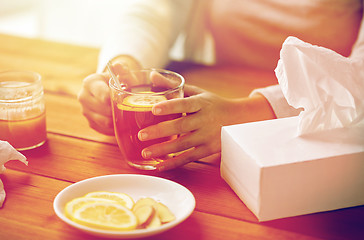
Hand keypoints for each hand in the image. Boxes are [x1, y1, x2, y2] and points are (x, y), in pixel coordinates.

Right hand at [78, 55, 141, 134]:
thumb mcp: (122, 73)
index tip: (124, 99)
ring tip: (125, 114)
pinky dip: (115, 127)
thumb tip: (119, 67)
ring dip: (117, 120)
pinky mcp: (90, 123)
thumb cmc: (119, 80)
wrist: (110, 89)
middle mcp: (83, 97)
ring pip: (104, 122)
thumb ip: (123, 69)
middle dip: (118, 110)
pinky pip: (105, 130)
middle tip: (128, 108)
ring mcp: (85, 112)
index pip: (103, 95)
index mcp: (89, 83)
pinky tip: (121, 120)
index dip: (116, 100)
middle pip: (104, 110)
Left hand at [137, 75, 276, 170]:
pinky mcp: (207, 149)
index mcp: (201, 103)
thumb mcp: (196, 92)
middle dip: (160, 131)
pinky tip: (159, 166)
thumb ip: (173, 85)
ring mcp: (207, 136)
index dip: (170, 107)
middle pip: (181, 126)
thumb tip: (152, 75)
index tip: (154, 109)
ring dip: (163, 150)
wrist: (238, 119)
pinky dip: (174, 163)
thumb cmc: (211, 104)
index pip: (185, 104)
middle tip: (141, 135)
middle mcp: (205, 120)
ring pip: (183, 144)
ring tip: (145, 152)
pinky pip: (189, 157)